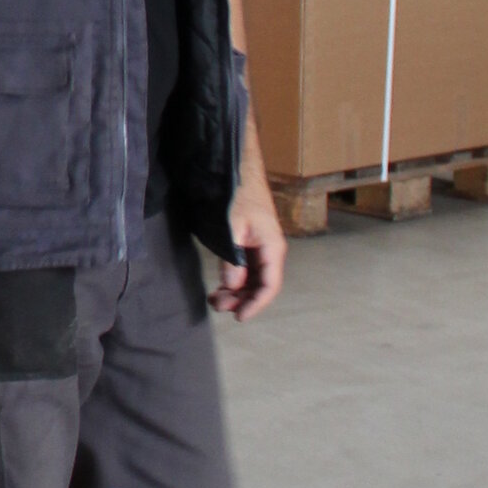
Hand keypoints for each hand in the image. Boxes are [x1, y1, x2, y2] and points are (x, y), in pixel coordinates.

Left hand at [211, 184, 285, 323]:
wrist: (239, 171)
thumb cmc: (239, 195)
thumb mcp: (233, 227)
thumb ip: (232, 259)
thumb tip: (232, 285)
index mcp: (272, 248)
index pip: (270, 286)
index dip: (256, 304)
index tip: (240, 317)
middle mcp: (270, 251)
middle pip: (260, 286)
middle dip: (241, 300)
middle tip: (218, 306)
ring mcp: (260, 249)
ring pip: (252, 280)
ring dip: (236, 293)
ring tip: (215, 300)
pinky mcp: (249, 245)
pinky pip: (245, 270)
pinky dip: (233, 281)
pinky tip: (219, 288)